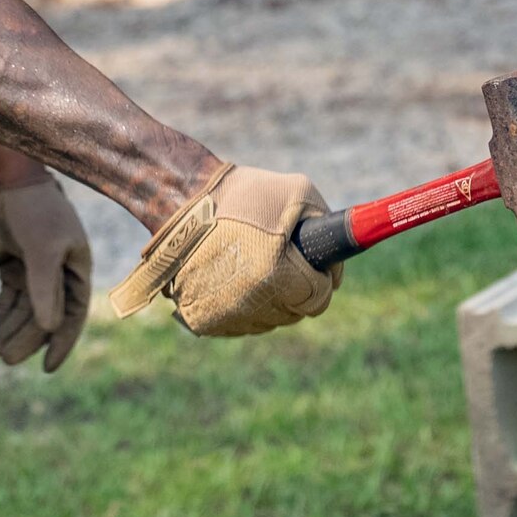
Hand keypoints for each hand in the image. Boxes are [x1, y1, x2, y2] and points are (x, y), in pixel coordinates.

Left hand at [0, 173, 92, 371]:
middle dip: (25, 338)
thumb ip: (45, 289)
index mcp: (77, 268)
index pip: (73, 314)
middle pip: (43, 316)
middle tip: (4, 359)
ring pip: (23, 311)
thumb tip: (49, 328)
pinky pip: (7, 300)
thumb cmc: (34, 209)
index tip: (47, 368)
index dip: (62, 342)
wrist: (8, 179)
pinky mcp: (12, 266)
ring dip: (8, 331)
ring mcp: (34, 270)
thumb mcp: (42, 248)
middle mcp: (59, 273)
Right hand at [108, 164, 341, 336]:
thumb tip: (336, 258)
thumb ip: (328, 226)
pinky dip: (244, 305)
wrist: (179, 202)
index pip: (319, 298)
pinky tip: (236, 277)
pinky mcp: (203, 321)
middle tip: (284, 258)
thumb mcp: (297, 193)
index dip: (322, 278)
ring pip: (268, 321)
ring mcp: (225, 316)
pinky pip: (240, 323)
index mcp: (276, 274)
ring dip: (271, 299)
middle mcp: (251, 302)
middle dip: (297, 288)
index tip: (312, 262)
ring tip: (257, 263)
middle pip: (295, 313)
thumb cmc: (242, 194)